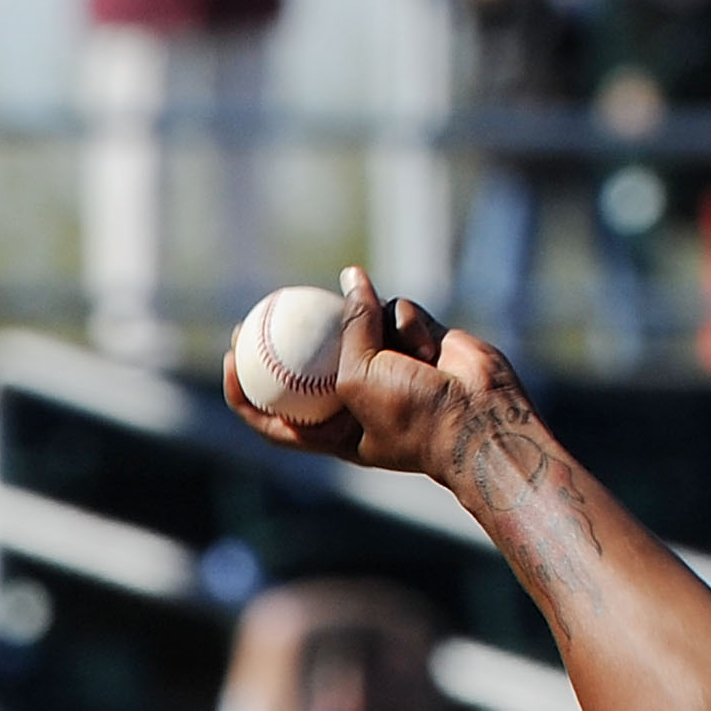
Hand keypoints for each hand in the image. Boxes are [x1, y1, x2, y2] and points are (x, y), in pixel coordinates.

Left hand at [223, 267, 526, 486]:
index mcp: (334, 430)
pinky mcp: (415, 339)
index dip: (245, 391)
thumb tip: (351, 280)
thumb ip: (347, 331)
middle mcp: (356, 398)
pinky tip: (429, 347)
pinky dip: (408, 324)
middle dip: (284, 338)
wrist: (480, 415)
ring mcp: (386, 367)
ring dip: (375, 331)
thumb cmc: (413, 413)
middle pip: (307, 363)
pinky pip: (397, 312)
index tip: (230, 358)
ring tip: (403, 357)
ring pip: (359, 324)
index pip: (275, 417)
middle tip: (261, 310)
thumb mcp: (358, 378)